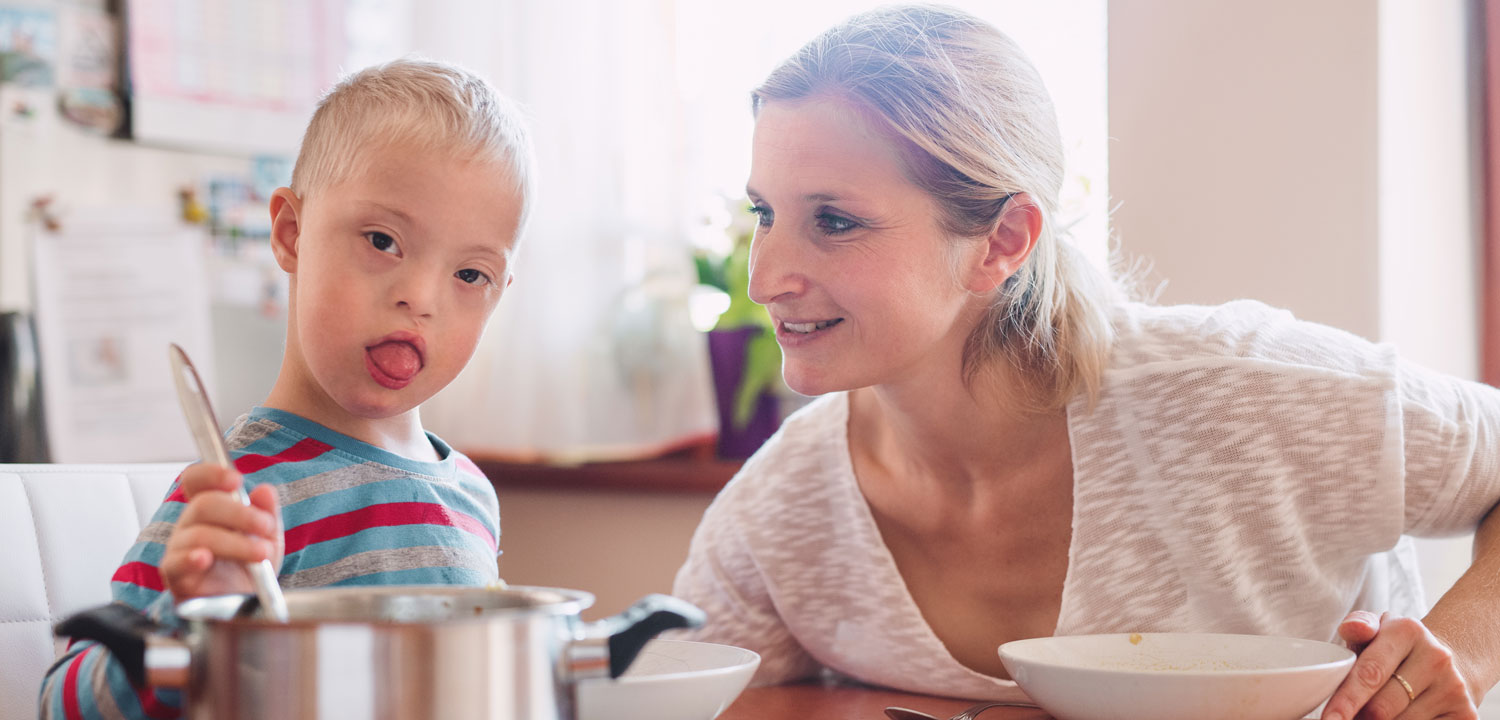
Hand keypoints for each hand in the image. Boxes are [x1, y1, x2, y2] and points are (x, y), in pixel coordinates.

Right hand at [159, 463, 282, 601]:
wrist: (246, 606)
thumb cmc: (250, 568)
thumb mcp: (267, 537)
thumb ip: (267, 513)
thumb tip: (265, 491)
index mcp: (209, 510)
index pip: (196, 480)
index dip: (211, 474)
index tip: (236, 480)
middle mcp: (190, 525)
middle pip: (202, 505)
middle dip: (240, 513)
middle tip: (265, 526)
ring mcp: (180, 550)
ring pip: (199, 534)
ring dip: (236, 542)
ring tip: (261, 553)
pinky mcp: (177, 577)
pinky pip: (175, 562)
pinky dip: (191, 558)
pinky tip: (205, 559)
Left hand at [1321, 611, 1476, 719]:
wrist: (1448, 661)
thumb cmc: (1396, 648)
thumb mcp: (1377, 630)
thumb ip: (1358, 625)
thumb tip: (1352, 628)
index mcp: (1407, 631)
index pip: (1370, 673)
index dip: (1346, 700)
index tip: (1330, 718)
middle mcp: (1436, 658)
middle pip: (1382, 707)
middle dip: (1359, 716)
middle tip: (1350, 716)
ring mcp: (1454, 687)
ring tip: (1373, 713)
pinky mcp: (1466, 713)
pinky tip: (1400, 716)